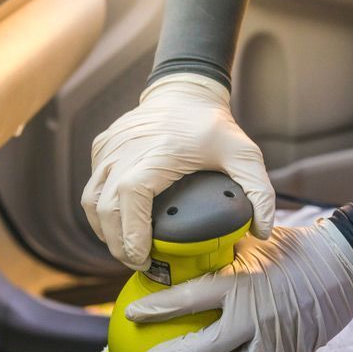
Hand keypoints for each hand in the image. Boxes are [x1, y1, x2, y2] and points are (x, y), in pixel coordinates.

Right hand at [82, 73, 274, 270]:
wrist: (184, 89)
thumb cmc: (212, 125)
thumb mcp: (244, 155)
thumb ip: (260, 193)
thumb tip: (261, 231)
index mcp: (157, 153)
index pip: (130, 196)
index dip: (131, 232)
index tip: (143, 257)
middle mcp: (126, 150)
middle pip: (105, 207)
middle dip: (118, 243)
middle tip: (139, 262)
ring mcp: (109, 148)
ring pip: (91, 200)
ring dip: (104, 231)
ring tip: (126, 249)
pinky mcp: (101, 147)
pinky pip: (92, 186)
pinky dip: (100, 210)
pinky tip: (119, 224)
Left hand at [127, 220, 352, 351]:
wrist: (345, 265)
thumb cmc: (296, 247)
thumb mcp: (253, 240)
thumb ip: (220, 249)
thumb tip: (184, 249)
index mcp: (241, 283)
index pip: (189, 299)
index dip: (158, 309)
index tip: (132, 315)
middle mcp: (254, 317)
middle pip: (203, 347)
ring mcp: (272, 341)